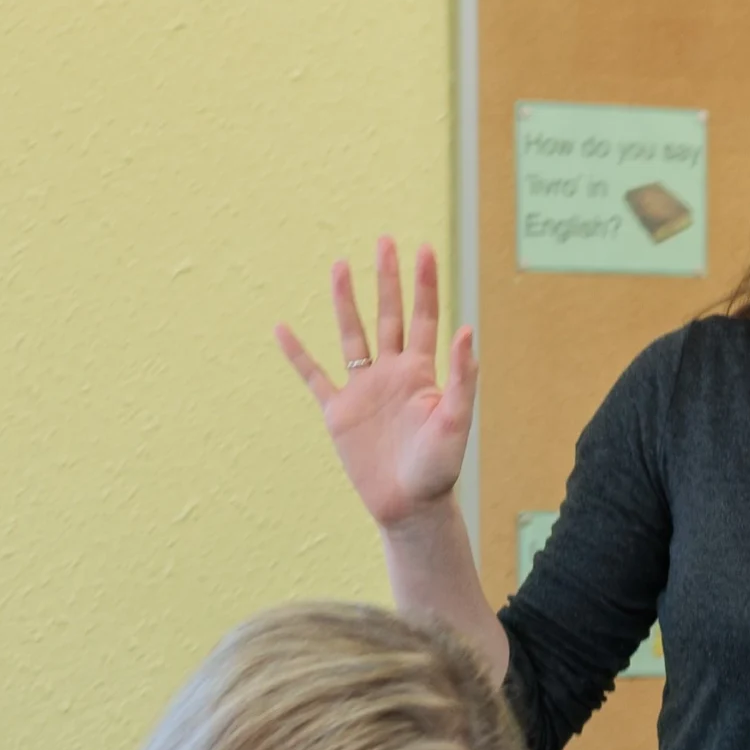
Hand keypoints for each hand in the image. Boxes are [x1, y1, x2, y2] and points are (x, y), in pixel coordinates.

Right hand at [276, 238, 479, 530]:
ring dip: (346, 302)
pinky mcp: (339, 412)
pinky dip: (297, 354)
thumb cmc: (439, 469)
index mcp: (422, 373)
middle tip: (385, 242)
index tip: (423, 249)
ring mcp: (364, 390)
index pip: (424, 318)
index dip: (425, 284)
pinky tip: (282, 329)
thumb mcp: (456, 421)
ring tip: (340, 266)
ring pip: (353, 335)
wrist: (410, 506)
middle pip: (389, 315)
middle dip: (387, 279)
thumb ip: (462, 377)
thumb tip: (466, 330)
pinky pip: (314, 377)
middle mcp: (392, 374)